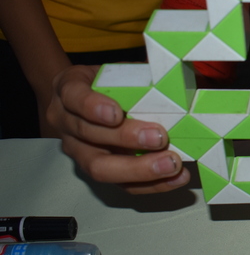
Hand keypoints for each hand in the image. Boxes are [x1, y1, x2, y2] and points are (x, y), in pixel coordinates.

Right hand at [46, 65, 190, 193]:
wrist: (95, 101)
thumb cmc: (112, 82)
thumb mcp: (122, 69)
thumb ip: (142, 74)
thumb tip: (175, 79)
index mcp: (69, 90)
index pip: (74, 98)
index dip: (92, 106)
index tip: (116, 113)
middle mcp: (67, 122)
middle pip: (88, 136)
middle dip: (125, 139)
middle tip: (159, 137)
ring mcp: (80, 151)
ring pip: (101, 167)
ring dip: (140, 169)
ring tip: (172, 163)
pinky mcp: (100, 171)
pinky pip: (122, 185)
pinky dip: (152, 184)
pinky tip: (176, 177)